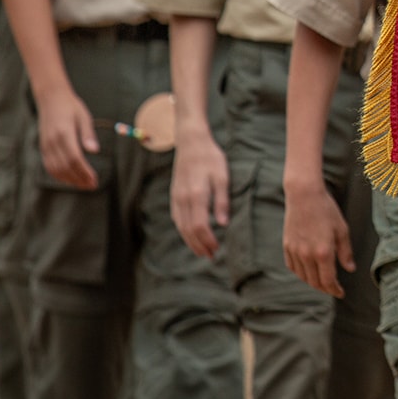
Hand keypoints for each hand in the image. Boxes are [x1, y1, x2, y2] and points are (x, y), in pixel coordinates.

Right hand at [37, 89, 99, 189]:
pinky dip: (59, 175)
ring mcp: (46, 146)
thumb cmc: (71, 107)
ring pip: (56, 169)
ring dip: (69, 180)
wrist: (51, 99)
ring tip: (83, 185)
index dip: (84, 172)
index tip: (95, 180)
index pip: (74, 159)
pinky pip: (49, 166)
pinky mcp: (43, 148)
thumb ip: (88, 135)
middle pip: (65, 167)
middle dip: (79, 179)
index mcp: (64, 133)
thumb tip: (95, 151)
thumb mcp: (84, 117)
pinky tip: (70, 178)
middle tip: (92, 186)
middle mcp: (52, 142)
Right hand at [171, 134, 229, 258]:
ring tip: (201, 250)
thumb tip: (223, 224)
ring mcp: (176, 198)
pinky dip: (184, 230)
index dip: (207, 240)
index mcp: (196, 195)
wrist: (191, 142)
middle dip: (199, 245)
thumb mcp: (222, 177)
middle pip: (188, 230)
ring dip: (190, 241)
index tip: (217, 249)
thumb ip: (222, 201)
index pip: (199, 226)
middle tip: (211, 256)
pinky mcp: (174, 195)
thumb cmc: (210, 158)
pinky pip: (177, 218)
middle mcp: (183, 199)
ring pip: (180, 226)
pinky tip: (191, 235)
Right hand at [282, 180, 352, 297]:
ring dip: (313, 282)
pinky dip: (301, 273)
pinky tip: (307, 271)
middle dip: (325, 288)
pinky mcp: (287, 246)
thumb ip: (345, 252)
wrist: (304, 195)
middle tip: (333, 289)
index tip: (340, 293)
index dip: (335, 290)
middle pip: (315, 282)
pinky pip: (293, 267)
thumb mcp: (342, 230)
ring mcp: (295, 251)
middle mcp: (307, 255)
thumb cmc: (327, 210)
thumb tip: (350, 269)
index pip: (328, 281)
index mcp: (323, 252)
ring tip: (322, 281)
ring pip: (303, 276)